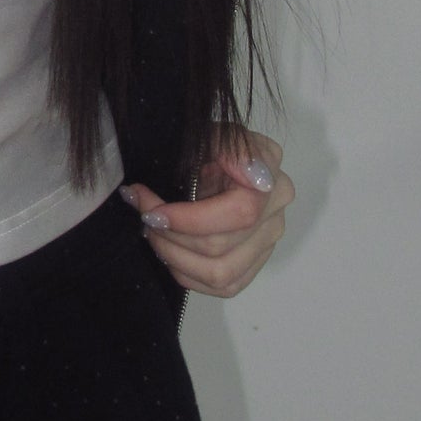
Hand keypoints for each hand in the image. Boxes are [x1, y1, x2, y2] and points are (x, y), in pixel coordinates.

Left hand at [119, 131, 293, 300]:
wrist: (218, 159)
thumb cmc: (213, 145)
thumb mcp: (216, 134)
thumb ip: (231, 148)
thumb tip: (252, 176)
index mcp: (271, 183)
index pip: (240, 213)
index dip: (191, 219)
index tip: (153, 210)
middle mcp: (276, 218)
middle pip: (222, 248)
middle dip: (171, 235)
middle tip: (144, 216)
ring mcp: (266, 246)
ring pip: (221, 275)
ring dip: (175, 258)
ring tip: (153, 234)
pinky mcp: (252, 266)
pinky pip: (223, 287)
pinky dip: (188, 275)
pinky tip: (170, 252)